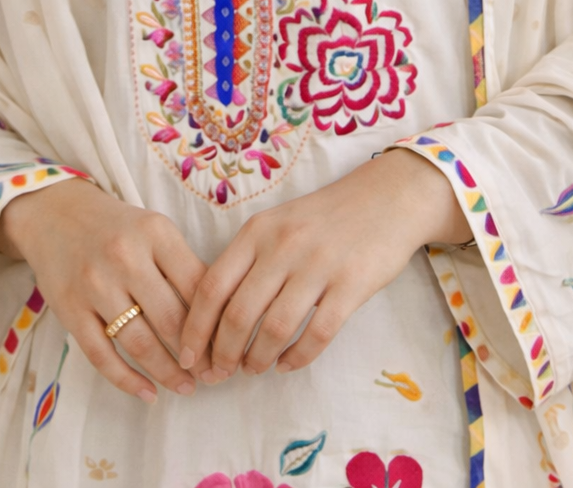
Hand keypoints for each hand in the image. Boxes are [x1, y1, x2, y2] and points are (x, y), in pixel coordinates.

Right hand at [0, 177, 212, 402]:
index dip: (215, 322)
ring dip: (167, 373)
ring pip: (139, 342)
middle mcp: (125, 256)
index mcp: (155, 233)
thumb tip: (218, 315)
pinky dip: (128, 380)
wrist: (55, 214)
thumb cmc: (117, 227)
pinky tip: (148, 393)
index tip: (227, 345)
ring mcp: (95, 284)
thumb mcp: (154, 229)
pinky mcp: (70, 309)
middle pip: (171, 318)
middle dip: (196, 355)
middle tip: (211, 375)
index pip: (197, 285)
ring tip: (186, 387)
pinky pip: (102, 355)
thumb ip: (183, 265)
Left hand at [177, 147, 469, 382]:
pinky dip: (297, 358)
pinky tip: (287, 365)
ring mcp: (318, 265)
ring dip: (258, 359)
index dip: (194, 327)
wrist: (386, 198)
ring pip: (275, 328)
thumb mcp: (278, 224)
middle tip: (218, 374)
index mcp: (258, 231)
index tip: (187, 356)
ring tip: (253, 369)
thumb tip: (214, 317)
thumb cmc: (324, 217)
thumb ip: (248, 260)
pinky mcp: (352, 285)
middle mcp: (283, 246)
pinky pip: (317, 334)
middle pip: (239, 313)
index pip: (212, 285)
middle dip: (222, 353)